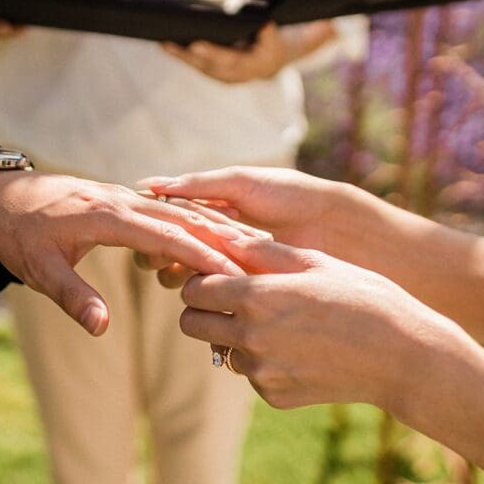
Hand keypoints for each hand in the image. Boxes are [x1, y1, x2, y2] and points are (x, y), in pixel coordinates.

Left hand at [0, 171, 245, 335]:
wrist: (1, 196)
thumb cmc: (19, 235)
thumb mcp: (39, 270)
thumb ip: (73, 297)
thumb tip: (102, 329)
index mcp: (106, 216)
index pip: (165, 235)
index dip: (201, 255)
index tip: (233, 273)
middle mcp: (122, 200)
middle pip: (184, 217)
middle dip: (223, 239)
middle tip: (262, 259)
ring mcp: (125, 197)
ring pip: (181, 210)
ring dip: (216, 228)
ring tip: (254, 247)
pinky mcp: (124, 200)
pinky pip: (168, 210)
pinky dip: (196, 222)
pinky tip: (217, 236)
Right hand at [134, 166, 341, 288]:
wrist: (335, 224)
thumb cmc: (290, 196)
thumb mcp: (240, 183)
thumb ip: (197, 185)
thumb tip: (147, 185)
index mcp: (210, 212)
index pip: (166, 224)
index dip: (155, 230)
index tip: (156, 233)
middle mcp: (214, 242)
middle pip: (169, 255)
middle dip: (165, 256)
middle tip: (172, 257)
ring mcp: (229, 269)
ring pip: (188, 280)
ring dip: (186, 276)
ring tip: (199, 270)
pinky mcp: (246, 293)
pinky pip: (216, 300)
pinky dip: (211, 295)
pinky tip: (216, 289)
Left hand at [162, 21, 333, 83]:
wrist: (278, 59)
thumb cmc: (290, 39)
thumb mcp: (307, 34)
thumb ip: (318, 33)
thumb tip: (331, 27)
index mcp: (272, 59)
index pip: (272, 49)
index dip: (270, 38)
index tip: (267, 26)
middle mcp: (250, 71)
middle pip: (231, 64)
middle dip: (213, 54)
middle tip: (196, 44)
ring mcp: (231, 74)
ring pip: (208, 67)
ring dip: (186, 56)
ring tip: (167, 43)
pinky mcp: (216, 72)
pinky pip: (198, 65)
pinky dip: (182, 56)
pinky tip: (165, 44)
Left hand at [179, 237, 463, 410]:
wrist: (401, 356)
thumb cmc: (362, 296)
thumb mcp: (314, 262)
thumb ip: (261, 251)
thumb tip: (220, 233)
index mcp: (257, 297)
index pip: (194, 289)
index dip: (201, 279)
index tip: (217, 275)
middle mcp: (250, 337)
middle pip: (191, 323)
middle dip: (204, 310)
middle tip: (231, 300)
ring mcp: (260, 371)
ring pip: (221, 350)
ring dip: (234, 336)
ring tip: (278, 324)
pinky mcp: (273, 395)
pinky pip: (250, 374)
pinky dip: (264, 362)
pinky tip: (299, 349)